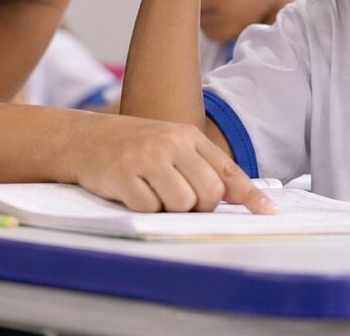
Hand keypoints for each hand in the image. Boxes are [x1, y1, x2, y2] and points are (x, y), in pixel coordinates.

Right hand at [64, 113, 275, 213]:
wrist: (82, 138)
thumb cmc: (132, 146)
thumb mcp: (171, 146)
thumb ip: (205, 167)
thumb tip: (244, 197)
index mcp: (187, 136)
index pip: (227, 170)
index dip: (249, 195)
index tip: (267, 212)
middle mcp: (170, 144)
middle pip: (210, 191)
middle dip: (200, 206)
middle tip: (180, 199)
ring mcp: (146, 158)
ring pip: (183, 202)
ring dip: (171, 208)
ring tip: (154, 194)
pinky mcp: (123, 176)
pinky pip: (150, 208)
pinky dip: (145, 209)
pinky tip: (133, 194)